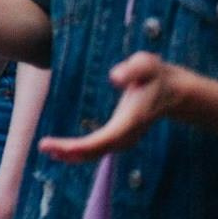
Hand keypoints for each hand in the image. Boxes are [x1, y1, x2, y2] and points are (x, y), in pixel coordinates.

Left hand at [39, 52, 183, 162]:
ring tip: (48, 149)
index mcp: (131, 121)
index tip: (62, 147)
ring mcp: (125, 138)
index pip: (105, 139)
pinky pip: (99, 148)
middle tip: (43, 147)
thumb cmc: (156, 75)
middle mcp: (127, 135)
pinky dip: (80, 151)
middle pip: (97, 150)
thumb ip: (132, 70)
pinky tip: (63, 150)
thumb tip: (114, 77)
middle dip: (70, 151)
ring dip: (72, 153)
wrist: (174, 91)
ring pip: (97, 152)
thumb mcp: (147, 65)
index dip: (82, 146)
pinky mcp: (121, 136)